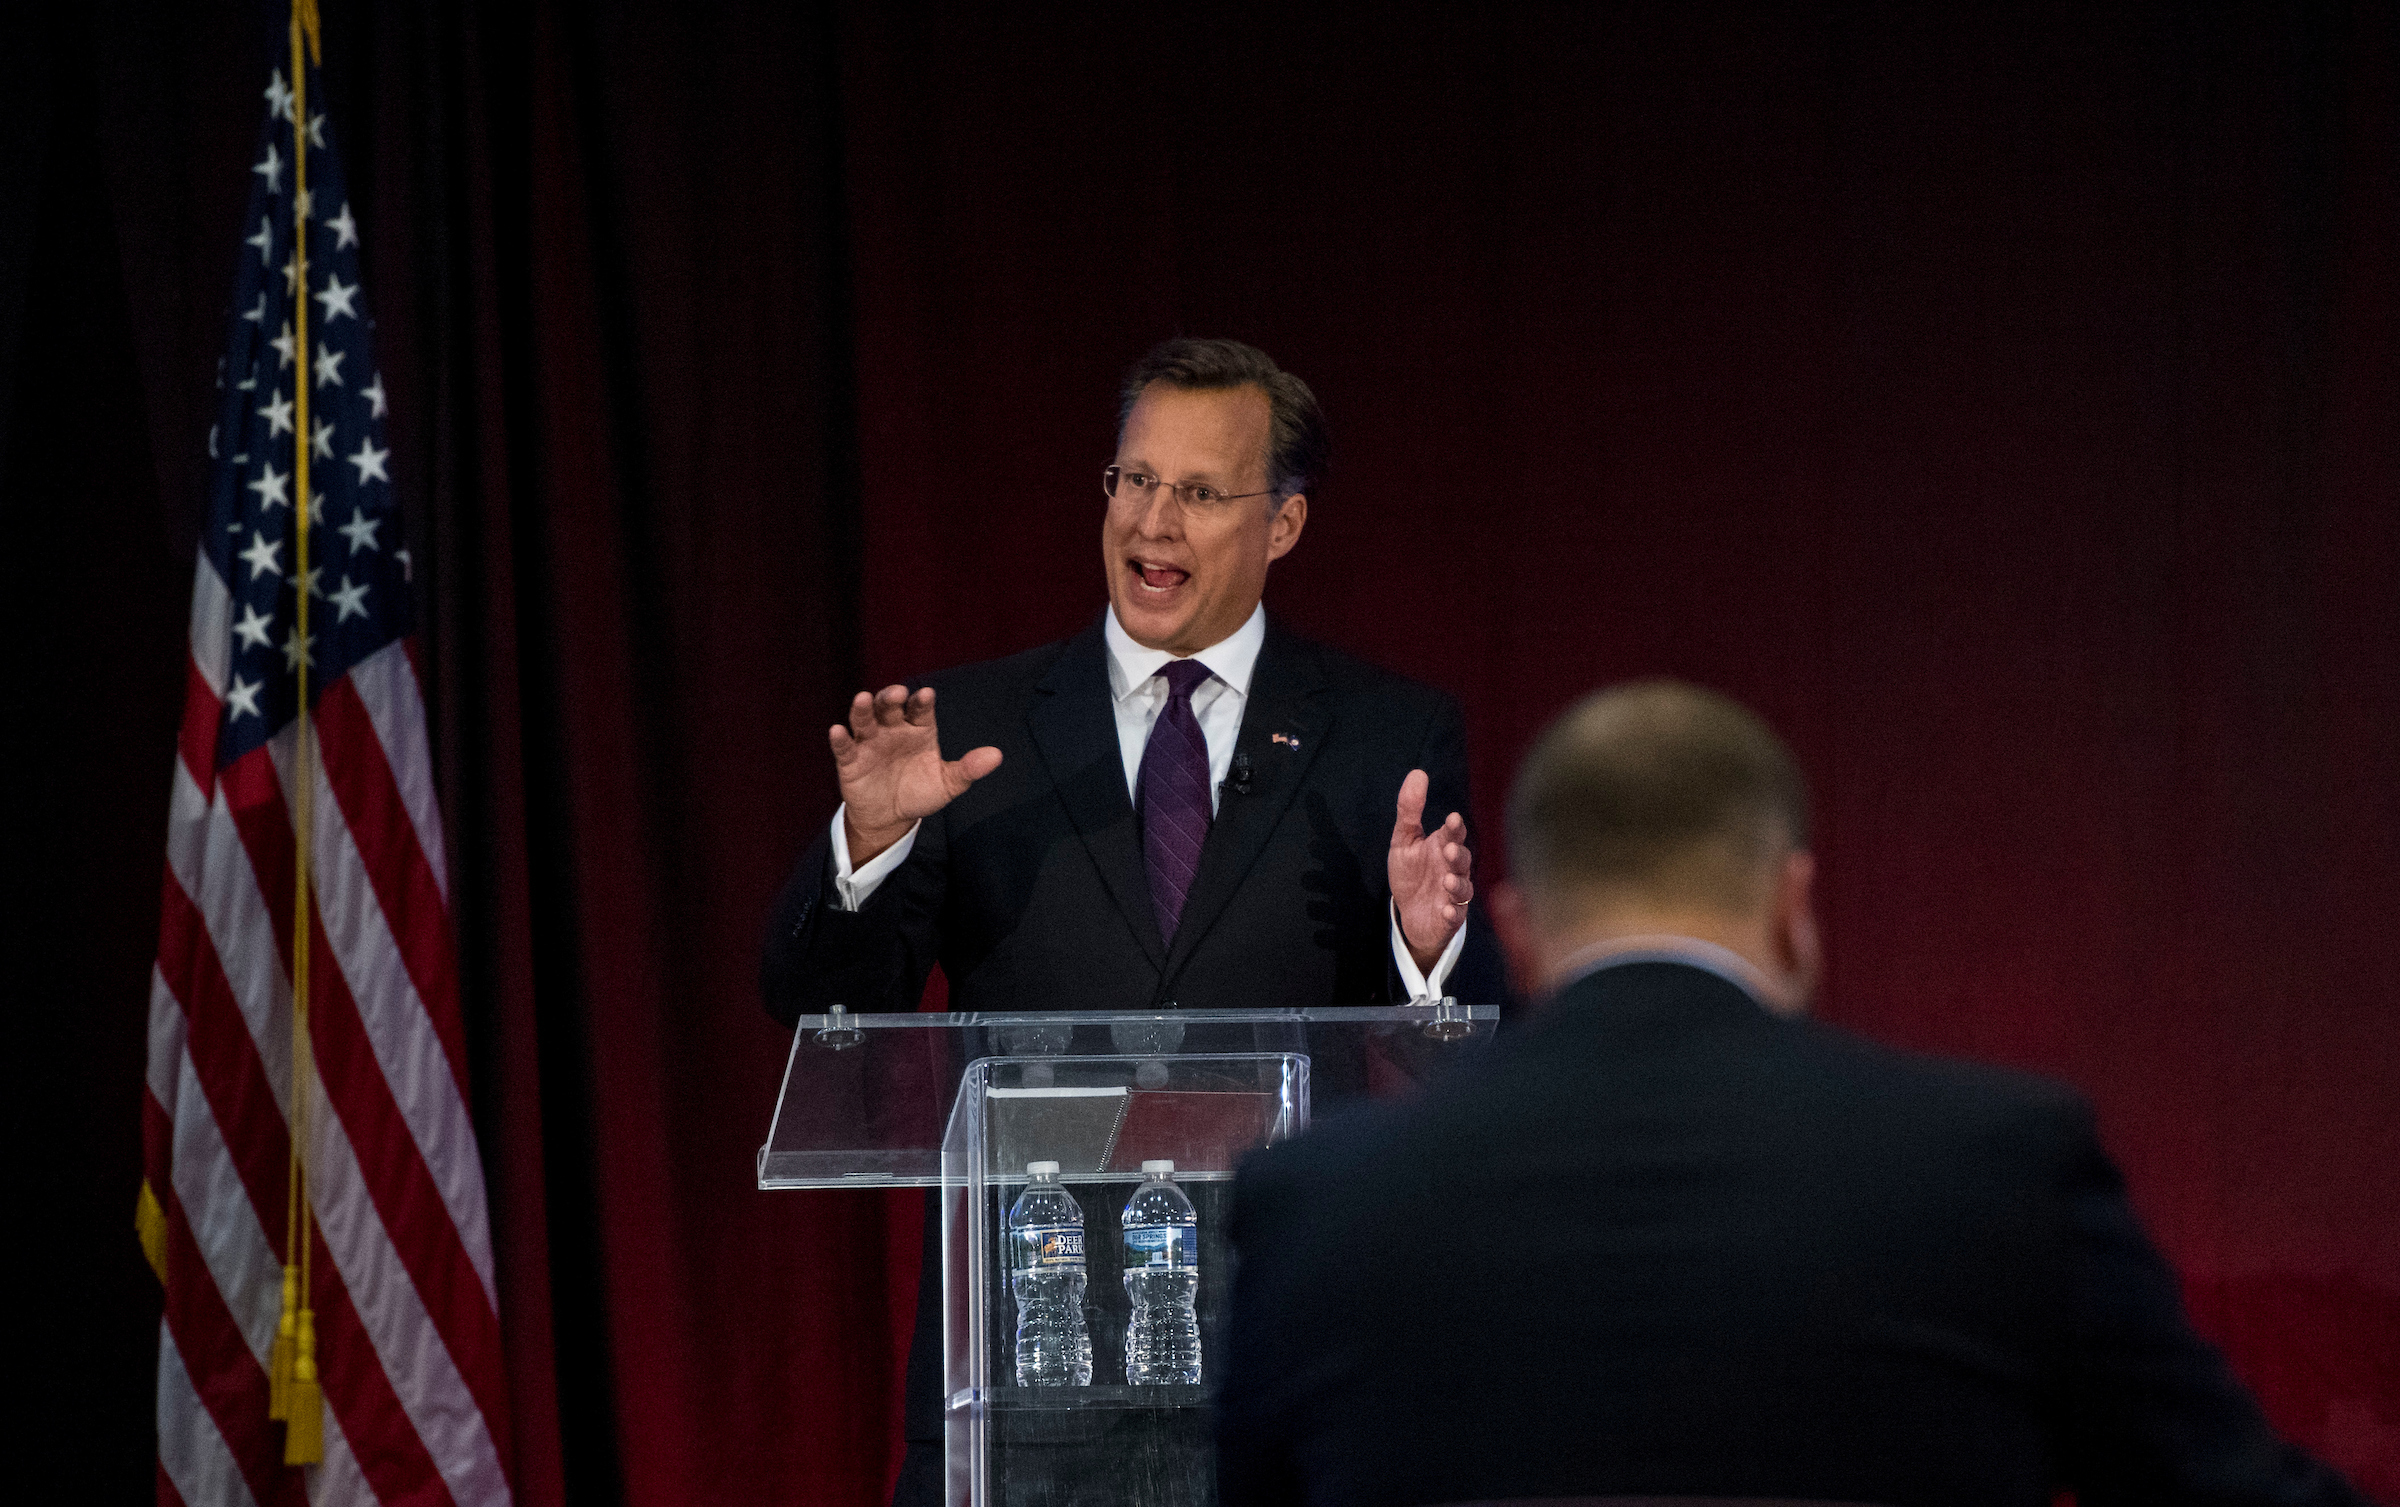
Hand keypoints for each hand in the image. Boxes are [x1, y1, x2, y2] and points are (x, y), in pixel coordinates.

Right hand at [831, 686, 1001, 864]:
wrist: (892, 818)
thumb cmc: (920, 792)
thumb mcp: (948, 783)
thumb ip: (968, 769)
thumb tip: (997, 756)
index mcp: (919, 729)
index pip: (921, 710)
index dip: (922, 702)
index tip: (927, 695)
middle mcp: (893, 729)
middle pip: (890, 707)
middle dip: (892, 698)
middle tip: (897, 693)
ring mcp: (870, 743)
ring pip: (865, 720)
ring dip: (863, 709)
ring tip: (863, 698)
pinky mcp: (851, 760)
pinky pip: (845, 747)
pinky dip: (840, 739)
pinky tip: (837, 730)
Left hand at [1389, 768, 1471, 973]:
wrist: (1410, 914)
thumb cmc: (1412, 873)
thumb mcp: (1404, 840)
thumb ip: (1409, 810)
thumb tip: (1417, 772)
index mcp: (1443, 848)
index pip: (1453, 835)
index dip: (1455, 828)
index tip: (1452, 819)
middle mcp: (1453, 870)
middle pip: (1462, 860)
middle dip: (1458, 855)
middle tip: (1449, 850)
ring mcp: (1453, 895)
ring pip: (1463, 889)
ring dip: (1458, 884)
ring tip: (1447, 880)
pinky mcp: (1449, 918)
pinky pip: (1455, 916)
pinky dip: (1453, 913)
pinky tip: (1446, 909)